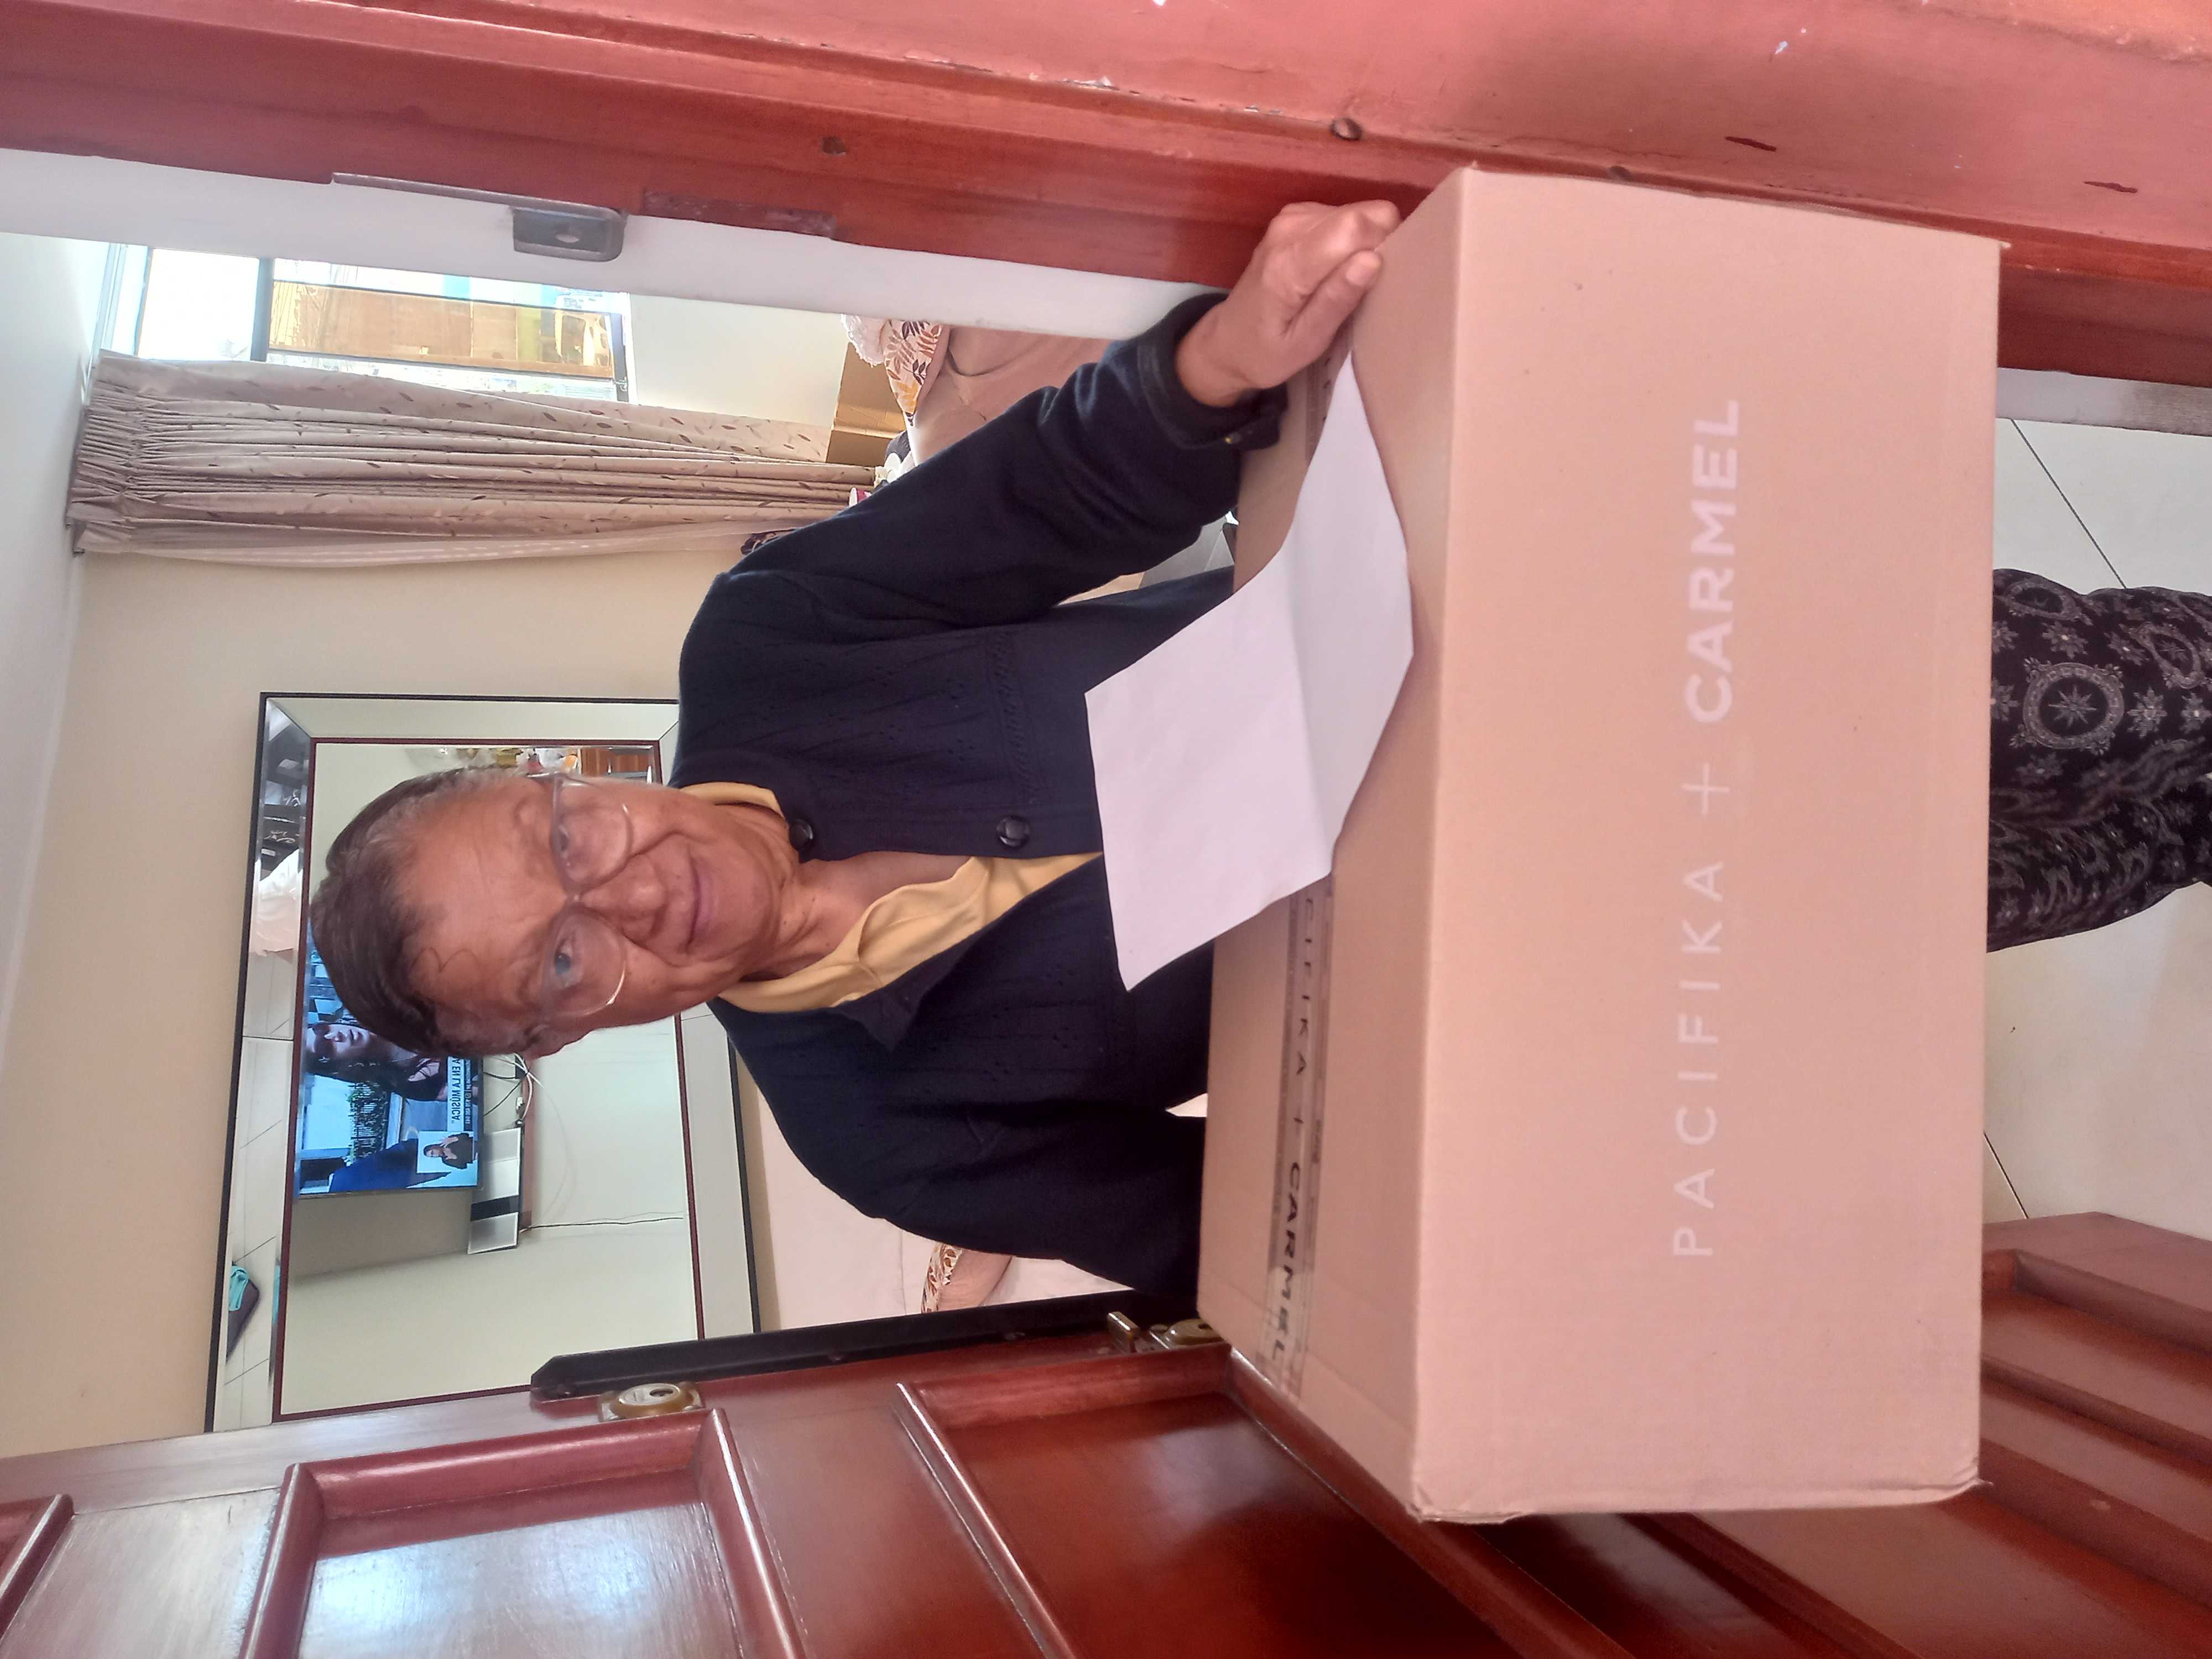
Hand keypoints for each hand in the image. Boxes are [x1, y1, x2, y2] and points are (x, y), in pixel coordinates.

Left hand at [1175, 200, 1402, 407]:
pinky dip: (1352, 240)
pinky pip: (1345, 216)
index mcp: (1290, 262)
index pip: (1356, 226)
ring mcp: (1292, 217)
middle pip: (1364, 213)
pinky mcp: (1296, 215)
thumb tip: (1374, 260)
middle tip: (1368, 286)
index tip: (1383, 280)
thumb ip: (1337, 300)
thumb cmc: (1266, 352)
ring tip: (1350, 282)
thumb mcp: (1306, 342)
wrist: (1227, 340)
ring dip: (1366, 244)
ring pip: (1359, 212)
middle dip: (1380, 244)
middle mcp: (1290, 227)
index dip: (1385, 246)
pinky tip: (1338, 269)